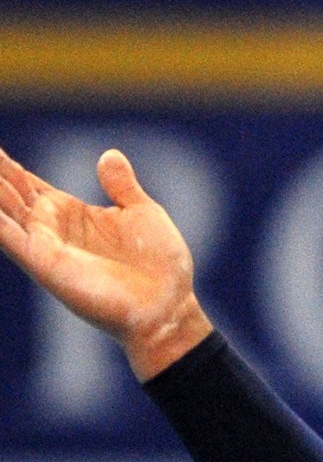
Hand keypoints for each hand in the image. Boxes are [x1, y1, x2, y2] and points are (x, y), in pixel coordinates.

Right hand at [0, 146, 212, 379]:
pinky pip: (8, 237)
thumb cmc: (160, 266)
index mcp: (69, 211)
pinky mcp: (44, 263)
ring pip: (1, 209)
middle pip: (6, 191)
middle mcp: (50, 227)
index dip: (5, 164)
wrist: (168, 306)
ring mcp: (44, 245)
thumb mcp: (143, 213)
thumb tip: (110, 155)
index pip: (26, 182)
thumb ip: (121, 185)